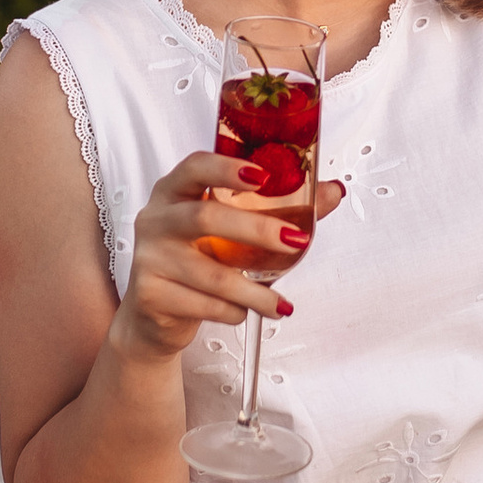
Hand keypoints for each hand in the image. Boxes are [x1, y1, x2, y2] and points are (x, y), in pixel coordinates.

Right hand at [112, 151, 345, 362]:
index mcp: (174, 192)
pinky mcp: (151, 294)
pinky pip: (204, 304)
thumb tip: (332, 192)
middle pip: (205, 216)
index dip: (227, 168)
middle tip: (295, 240)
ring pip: (210, 273)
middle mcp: (156, 219)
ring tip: (279, 304)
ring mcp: (149, 257)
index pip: (195, 167)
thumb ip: (279, 209)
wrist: (154, 314)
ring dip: (253, 292)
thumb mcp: (230, 230)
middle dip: (256, 229)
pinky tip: (242, 312)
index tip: (263, 176)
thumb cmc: (197, 260)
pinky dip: (233, 312)